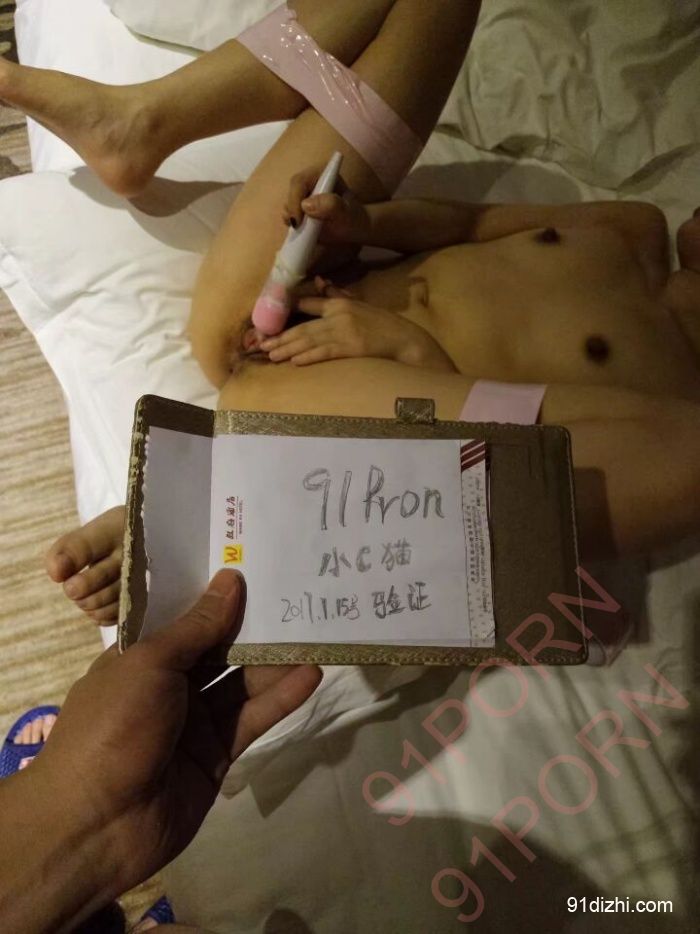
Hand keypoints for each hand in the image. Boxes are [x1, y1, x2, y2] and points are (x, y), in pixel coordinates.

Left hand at [30, 570, 321, 905]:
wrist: (96, 825)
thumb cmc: (113, 726)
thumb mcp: (150, 664)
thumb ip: (197, 627)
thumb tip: (231, 579)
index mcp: (139, 657)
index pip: (184, 618)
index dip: (217, 594)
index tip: (256, 564)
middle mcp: (167, 685)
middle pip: (218, 649)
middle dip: (254, 626)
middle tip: (297, 594)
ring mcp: (193, 722)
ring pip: (241, 683)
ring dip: (275, 662)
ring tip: (315, 631)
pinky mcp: (217, 755)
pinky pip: (252, 719)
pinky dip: (280, 698)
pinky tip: (310, 676)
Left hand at [260, 279, 456, 370]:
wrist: (406, 340)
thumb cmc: (383, 325)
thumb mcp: (360, 304)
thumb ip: (338, 294)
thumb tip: (319, 281)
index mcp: (340, 303)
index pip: (308, 304)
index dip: (287, 312)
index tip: (269, 321)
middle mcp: (339, 315)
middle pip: (303, 326)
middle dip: (280, 337)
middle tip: (261, 345)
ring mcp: (345, 332)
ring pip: (309, 341)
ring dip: (288, 349)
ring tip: (271, 355)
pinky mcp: (352, 348)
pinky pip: (325, 353)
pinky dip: (308, 357)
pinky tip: (294, 362)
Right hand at [284, 166, 370, 245]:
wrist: (356, 229)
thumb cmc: (354, 219)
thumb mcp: (346, 213)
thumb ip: (331, 206)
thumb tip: (305, 205)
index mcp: (323, 174)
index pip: (300, 181)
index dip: (294, 199)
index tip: (298, 220)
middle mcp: (311, 182)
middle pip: (291, 192)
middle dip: (292, 210)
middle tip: (298, 227)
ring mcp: (305, 195)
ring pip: (288, 204)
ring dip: (290, 218)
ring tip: (302, 230)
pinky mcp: (301, 208)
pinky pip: (289, 215)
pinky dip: (291, 224)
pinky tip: (300, 231)